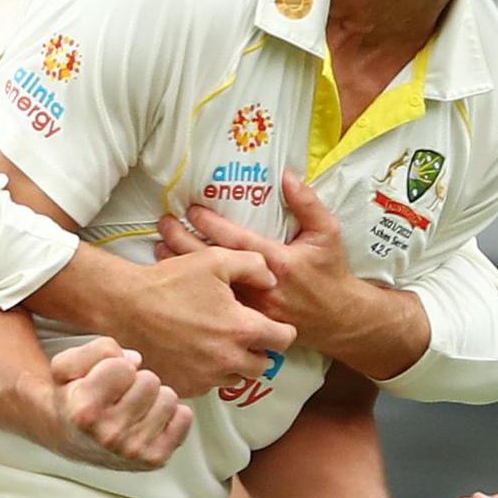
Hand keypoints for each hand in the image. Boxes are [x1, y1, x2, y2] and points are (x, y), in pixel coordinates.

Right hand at [42, 338, 191, 471]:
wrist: (72, 439)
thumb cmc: (73, 399)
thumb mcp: (66, 367)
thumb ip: (96, 349)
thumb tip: (135, 360)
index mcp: (84, 412)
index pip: (123, 367)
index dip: (113, 366)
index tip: (103, 380)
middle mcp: (109, 436)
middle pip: (149, 380)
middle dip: (135, 382)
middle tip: (118, 395)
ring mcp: (134, 450)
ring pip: (168, 397)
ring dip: (152, 398)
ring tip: (132, 408)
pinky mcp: (155, 458)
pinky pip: (184, 417)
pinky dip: (171, 415)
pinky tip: (146, 420)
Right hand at [111, 247, 297, 395]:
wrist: (125, 306)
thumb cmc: (171, 281)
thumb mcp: (216, 260)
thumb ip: (254, 265)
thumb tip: (271, 279)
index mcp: (242, 330)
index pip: (284, 340)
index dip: (281, 330)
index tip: (272, 325)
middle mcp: (228, 360)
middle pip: (263, 365)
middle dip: (258, 350)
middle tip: (243, 334)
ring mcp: (205, 378)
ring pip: (236, 378)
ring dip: (233, 364)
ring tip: (217, 344)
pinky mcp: (185, 387)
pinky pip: (208, 385)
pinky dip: (207, 373)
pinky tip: (195, 353)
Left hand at [157, 172, 374, 348]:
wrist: (339, 319)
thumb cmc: (331, 272)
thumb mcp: (327, 233)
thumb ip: (307, 203)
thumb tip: (286, 174)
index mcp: (279, 263)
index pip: (237, 241)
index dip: (212, 224)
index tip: (192, 208)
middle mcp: (261, 287)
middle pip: (214, 264)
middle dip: (185, 242)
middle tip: (164, 223)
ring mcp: (252, 309)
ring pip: (208, 286)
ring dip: (182, 267)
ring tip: (158, 247)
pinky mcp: (247, 323)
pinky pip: (214, 304)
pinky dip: (194, 290)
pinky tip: (175, 279)